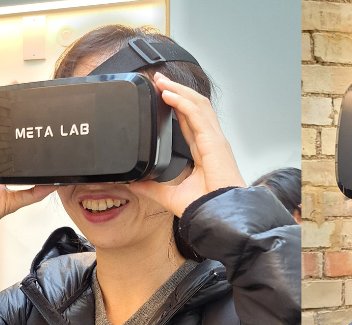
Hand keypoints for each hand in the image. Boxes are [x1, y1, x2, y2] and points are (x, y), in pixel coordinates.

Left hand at [129, 73, 245, 217]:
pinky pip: (198, 114)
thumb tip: (134, 184)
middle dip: (176, 91)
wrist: (217, 217)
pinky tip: (169, 95)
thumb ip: (152, 188)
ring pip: (197, 104)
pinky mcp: (214, 142)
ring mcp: (214, 140)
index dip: (176, 106)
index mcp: (203, 152)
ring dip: (179, 90)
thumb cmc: (205, 208)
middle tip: (158, 80)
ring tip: (161, 81)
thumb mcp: (170, 196)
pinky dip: (183, 101)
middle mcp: (210, 142)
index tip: (161, 96)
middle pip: (194, 107)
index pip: (189, 121)